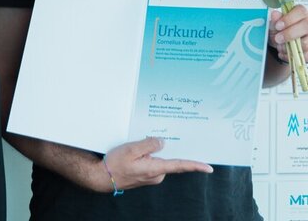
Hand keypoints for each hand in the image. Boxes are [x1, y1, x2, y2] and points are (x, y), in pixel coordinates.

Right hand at [96, 137, 212, 191]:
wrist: (103, 177)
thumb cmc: (116, 164)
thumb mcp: (131, 149)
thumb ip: (148, 145)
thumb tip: (162, 142)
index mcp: (155, 169)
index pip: (180, 166)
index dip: (195, 165)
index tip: (208, 167)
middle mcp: (156, 175)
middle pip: (169, 159)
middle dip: (166, 148)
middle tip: (158, 136)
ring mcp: (151, 176)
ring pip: (159, 159)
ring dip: (154, 151)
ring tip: (140, 142)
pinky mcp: (146, 175)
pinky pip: (153, 162)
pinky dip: (149, 155)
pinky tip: (138, 149)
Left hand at [269, 5, 307, 62]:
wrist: (283, 43)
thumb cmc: (281, 30)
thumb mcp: (275, 25)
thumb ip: (275, 20)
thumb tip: (275, 14)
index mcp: (301, 13)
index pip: (300, 12)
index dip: (289, 19)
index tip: (278, 26)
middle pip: (305, 26)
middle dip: (289, 34)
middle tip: (277, 39)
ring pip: (306, 43)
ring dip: (290, 47)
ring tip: (280, 47)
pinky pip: (306, 55)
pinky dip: (292, 57)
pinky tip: (283, 54)